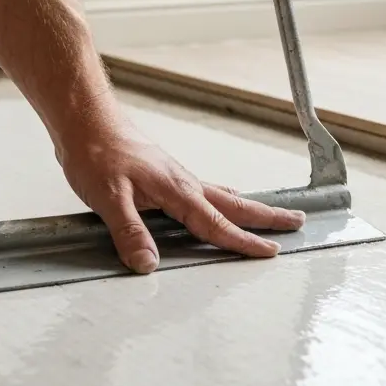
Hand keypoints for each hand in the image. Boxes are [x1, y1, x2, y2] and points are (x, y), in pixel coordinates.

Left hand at [55, 103, 306, 272]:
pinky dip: (222, 201)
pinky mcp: (165, 175)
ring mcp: (177, 177)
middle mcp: (184, 183)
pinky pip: (204, 192)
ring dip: (248, 208)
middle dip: (268, 216)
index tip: (270, 252)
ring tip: (270, 216)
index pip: (217, 224)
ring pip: (223, 196)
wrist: (86, 121)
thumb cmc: (97, 154)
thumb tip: (149, 265)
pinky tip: (216, 206)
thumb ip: (130, 232)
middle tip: (299, 221)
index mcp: (178, 191)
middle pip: (236, 204)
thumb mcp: (108, 198)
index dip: (243, 242)